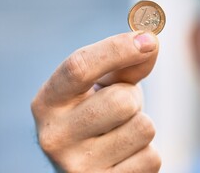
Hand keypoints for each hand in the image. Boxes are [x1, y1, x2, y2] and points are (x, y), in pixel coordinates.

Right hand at [31, 32, 160, 172]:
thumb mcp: (102, 85)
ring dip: (140, 124)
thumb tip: (151, 41)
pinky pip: (151, 158)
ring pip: (143, 128)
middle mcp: (55, 135)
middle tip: (122, 106)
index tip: (149, 39)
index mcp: (48, 101)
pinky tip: (125, 155)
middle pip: (121, 101)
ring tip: (121, 131)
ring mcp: (77, 166)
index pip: (79, 67)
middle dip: (133, 97)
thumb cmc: (97, 114)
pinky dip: (145, 152)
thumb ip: (125, 63)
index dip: (117, 49)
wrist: (88, 160)